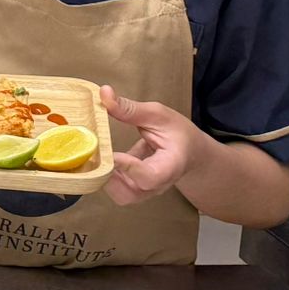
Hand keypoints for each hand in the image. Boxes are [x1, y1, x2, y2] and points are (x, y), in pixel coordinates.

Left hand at [101, 85, 206, 205]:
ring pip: (120, 196)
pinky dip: (104, 177)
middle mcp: (158, 185)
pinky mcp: (135, 192)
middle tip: (97, 151)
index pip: (149, 175)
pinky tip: (102, 158)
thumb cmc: (178, 134)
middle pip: (130, 193)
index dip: (128, 167)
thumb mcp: (158, 115)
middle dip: (108, 174)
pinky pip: (116, 192)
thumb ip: (130, 108)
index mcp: (170, 166)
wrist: (191, 153)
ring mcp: (146, 192)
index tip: (111, 153)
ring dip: (104, 176)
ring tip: (99, 153)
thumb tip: (104, 94)